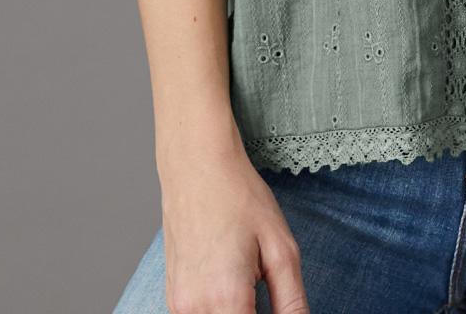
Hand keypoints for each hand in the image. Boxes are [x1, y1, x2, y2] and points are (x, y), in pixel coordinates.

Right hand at [158, 138, 306, 312]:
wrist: (197, 166)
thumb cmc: (240, 198)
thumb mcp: (281, 249)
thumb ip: (292, 302)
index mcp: (227, 300)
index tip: (280, 306)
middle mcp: (195, 310)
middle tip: (267, 294)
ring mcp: (179, 306)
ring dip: (239, 313)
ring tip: (251, 283)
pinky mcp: (173, 298)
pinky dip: (220, 311)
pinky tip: (233, 284)